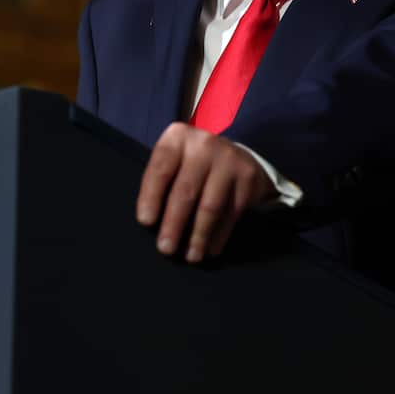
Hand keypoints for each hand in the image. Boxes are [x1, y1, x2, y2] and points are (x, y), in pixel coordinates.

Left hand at [137, 122, 276, 262]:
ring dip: (198, 236)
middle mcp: (204, 144)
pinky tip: (210, 249)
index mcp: (178, 137)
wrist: (234, 154)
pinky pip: (231, 214)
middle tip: (165, 249)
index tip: (146, 222)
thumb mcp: (174, 160)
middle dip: (174, 224)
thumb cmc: (191, 163)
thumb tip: (151, 224)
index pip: (161, 169)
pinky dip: (219, 235)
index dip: (151, 196)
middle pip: (185, 190)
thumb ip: (162, 181)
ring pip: (210, 206)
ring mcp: (229, 160)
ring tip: (190, 256)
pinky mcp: (248, 178)